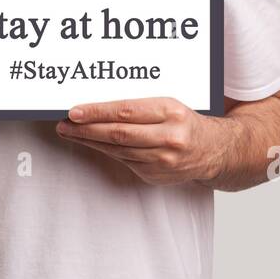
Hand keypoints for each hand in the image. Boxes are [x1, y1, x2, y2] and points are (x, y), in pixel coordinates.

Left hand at [55, 97, 228, 185]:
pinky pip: (124, 161)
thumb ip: (140, 104)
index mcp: (172, 112)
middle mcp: (169, 137)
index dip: (97, 112)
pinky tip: (91, 143)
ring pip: (117, 150)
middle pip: (118, 133)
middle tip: (63, 123)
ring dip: (90, 141)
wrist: (215, 151)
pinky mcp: (156, 175)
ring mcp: (162, 160)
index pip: (127, 111)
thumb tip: (100, 103)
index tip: (74, 111)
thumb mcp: (170, 104)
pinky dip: (105, 151)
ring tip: (69, 132)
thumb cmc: (186, 121)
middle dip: (86, 128)